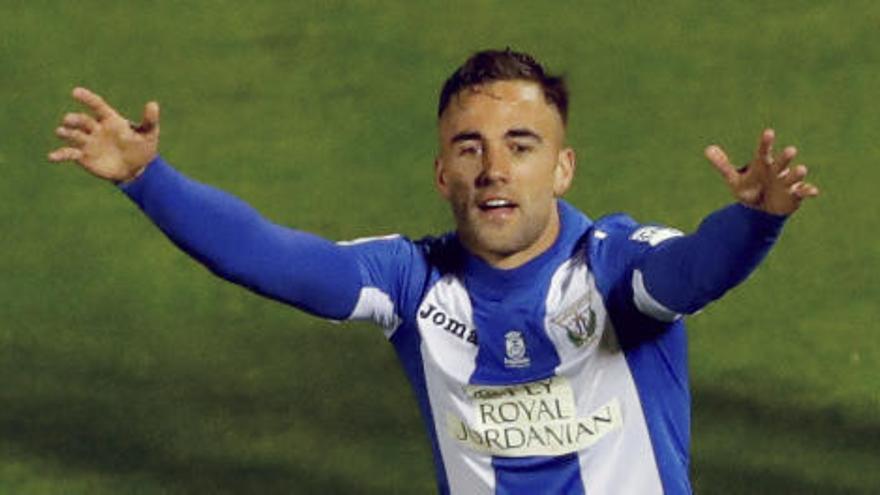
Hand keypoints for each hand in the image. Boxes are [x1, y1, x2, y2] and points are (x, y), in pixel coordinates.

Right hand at [48, 87, 159, 182]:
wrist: (136, 170)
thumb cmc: (142, 149)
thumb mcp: (149, 134)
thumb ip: (149, 120)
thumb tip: (153, 104)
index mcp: (110, 120)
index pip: (97, 105)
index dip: (87, 98)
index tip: (75, 92)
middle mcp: (96, 128)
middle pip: (82, 120)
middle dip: (75, 120)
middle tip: (69, 120)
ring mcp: (88, 142)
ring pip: (73, 135)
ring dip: (66, 133)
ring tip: (61, 132)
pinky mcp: (83, 156)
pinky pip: (69, 153)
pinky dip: (60, 154)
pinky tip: (52, 157)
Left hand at [705, 129, 819, 215]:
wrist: (761, 210)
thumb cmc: (749, 189)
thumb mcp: (734, 180)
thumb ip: (723, 165)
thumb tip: (707, 149)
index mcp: (763, 164)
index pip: (763, 151)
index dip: (766, 143)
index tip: (768, 132)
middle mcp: (777, 170)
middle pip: (781, 162)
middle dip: (785, 158)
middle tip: (790, 151)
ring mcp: (787, 182)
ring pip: (794, 176)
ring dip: (797, 173)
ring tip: (801, 169)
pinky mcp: (795, 194)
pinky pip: (804, 191)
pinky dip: (808, 190)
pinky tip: (814, 191)